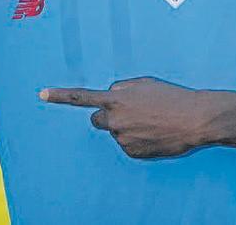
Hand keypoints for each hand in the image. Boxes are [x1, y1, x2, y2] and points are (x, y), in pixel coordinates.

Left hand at [40, 77, 214, 158]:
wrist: (194, 119)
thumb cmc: (171, 97)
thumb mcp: (144, 84)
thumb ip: (122, 89)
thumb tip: (113, 96)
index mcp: (115, 98)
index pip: (81, 97)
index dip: (60, 96)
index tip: (41, 94)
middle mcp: (114, 119)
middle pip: (97, 119)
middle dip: (108, 117)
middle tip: (130, 114)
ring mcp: (122, 138)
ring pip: (116, 132)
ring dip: (128, 127)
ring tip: (152, 122)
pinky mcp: (131, 152)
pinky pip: (128, 145)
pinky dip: (138, 140)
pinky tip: (154, 134)